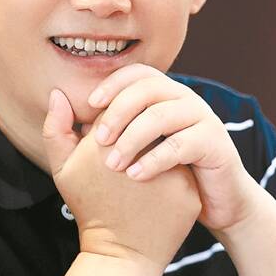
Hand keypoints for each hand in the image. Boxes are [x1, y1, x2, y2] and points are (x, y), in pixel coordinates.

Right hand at [42, 88, 201, 273]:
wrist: (120, 255)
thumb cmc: (90, 209)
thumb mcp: (63, 170)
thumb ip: (56, 129)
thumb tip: (58, 93)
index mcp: (107, 144)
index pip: (119, 111)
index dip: (115, 128)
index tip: (112, 147)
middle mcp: (138, 153)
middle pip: (145, 123)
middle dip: (139, 136)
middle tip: (130, 163)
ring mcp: (166, 171)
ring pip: (167, 141)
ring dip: (160, 150)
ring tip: (147, 173)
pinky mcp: (188, 190)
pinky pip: (185, 166)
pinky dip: (175, 171)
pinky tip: (163, 188)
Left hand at [85, 64, 257, 231]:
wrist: (214, 202)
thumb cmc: (167, 174)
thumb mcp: (133, 150)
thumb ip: (99, 131)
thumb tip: (59, 101)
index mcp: (165, 95)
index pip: (137, 73)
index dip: (112, 83)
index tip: (89, 105)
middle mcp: (185, 99)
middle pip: (148, 89)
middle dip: (118, 112)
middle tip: (97, 140)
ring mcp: (203, 118)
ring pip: (162, 115)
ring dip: (132, 138)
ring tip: (113, 164)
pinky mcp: (216, 143)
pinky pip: (182, 144)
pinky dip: (155, 159)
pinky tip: (136, 175)